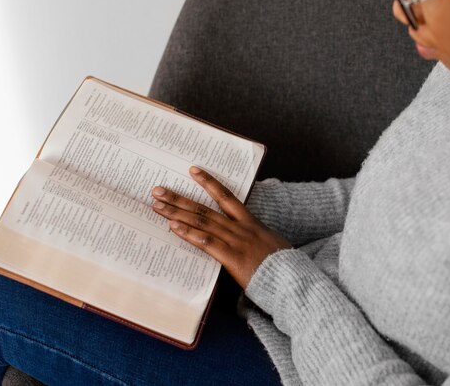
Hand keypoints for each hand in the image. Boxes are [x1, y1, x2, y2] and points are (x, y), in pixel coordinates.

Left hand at [151, 166, 291, 288]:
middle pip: (205, 209)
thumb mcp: (269, 243)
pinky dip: (190, 234)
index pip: (226, 195)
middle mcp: (240, 227)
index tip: (192, 170)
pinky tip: (174, 228)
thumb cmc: (281, 264)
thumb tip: (241, 235)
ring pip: (202, 222)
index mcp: (250, 222)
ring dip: (177, 214)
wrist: (291, 278)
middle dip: (179, 198)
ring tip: (158, 206)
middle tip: (158, 190)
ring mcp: (236, 241)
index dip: (208, 182)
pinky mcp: (232, 257)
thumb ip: (253, 236)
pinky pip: (208, 242)